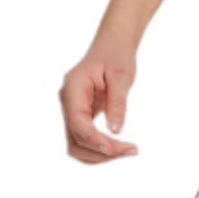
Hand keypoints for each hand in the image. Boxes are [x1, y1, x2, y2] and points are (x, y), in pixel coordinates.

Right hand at [60, 44, 140, 162]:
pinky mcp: (80, 114)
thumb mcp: (121, 75)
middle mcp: (67, 101)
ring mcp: (72, 109)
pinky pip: (84, 138)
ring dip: (99, 154)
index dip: (95, 140)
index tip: (116, 149)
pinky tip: (118, 148)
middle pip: (75, 139)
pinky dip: (99, 147)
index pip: (77, 122)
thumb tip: (115, 130)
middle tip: (130, 151)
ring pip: (77, 144)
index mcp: (73, 88)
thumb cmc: (116, 54)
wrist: (113, 43)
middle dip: (100, 151)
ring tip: (127, 151)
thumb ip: (117, 103)